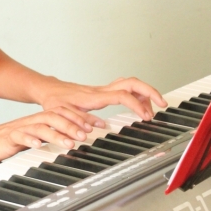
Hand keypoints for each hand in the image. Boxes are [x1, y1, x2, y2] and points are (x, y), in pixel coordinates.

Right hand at [0, 106, 94, 164]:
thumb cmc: (11, 140)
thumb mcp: (36, 137)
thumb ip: (53, 136)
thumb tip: (75, 138)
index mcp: (41, 119)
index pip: (64, 113)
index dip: (81, 118)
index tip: (97, 125)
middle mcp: (33, 121)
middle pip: (55, 117)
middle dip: (72, 125)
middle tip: (87, 134)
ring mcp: (21, 128)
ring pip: (41, 127)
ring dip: (57, 134)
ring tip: (69, 143)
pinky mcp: (9, 137)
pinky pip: (20, 137)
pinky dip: (30, 140)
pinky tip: (38, 146)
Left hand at [38, 76, 166, 125]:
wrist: (49, 90)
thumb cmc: (55, 101)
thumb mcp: (63, 113)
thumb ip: (79, 120)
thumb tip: (98, 127)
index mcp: (94, 97)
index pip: (122, 95)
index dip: (136, 104)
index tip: (146, 116)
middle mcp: (102, 90)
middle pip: (132, 83)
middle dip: (150, 91)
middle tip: (162, 104)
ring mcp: (104, 90)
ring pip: (131, 84)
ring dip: (145, 94)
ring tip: (150, 110)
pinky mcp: (103, 92)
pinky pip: (126, 88)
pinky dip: (137, 95)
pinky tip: (138, 106)